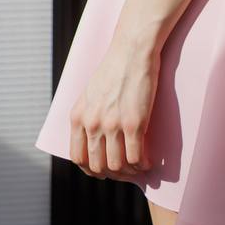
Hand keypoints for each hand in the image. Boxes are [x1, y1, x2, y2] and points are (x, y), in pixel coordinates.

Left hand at [69, 34, 159, 179]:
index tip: (103, 169)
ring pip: (117, 166)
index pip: (78, 157)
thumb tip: (91, 137)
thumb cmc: (114, 68)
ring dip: (128, 171)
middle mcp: (92, 123)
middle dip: (111, 173)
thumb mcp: (89, 93)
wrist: (132, 51)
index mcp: (78, 116)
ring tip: (137, 166)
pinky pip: (135, 158)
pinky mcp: (134, 123)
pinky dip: (141, 164)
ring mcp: (113, 125)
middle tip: (123, 170)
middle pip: (97, 166)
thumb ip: (87, 115)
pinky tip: (147, 160)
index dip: (91, 169)